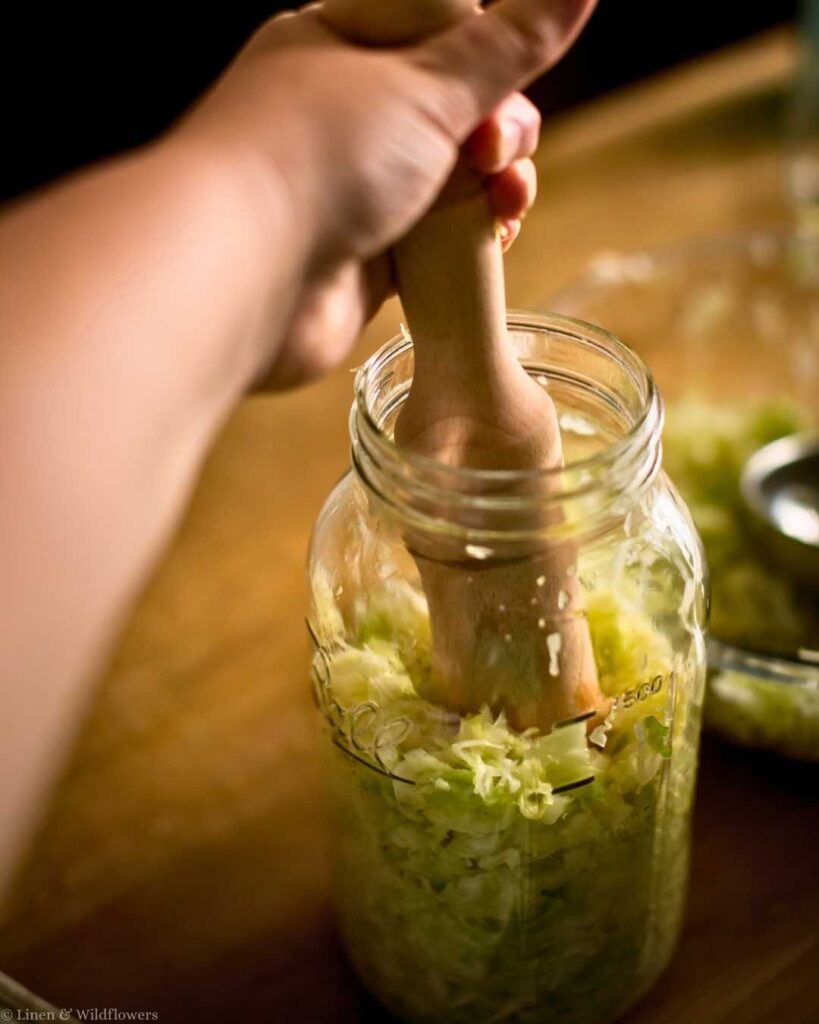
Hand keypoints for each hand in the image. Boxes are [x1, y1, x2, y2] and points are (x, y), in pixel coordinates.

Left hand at [175, 0, 596, 386]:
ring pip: (450, 176)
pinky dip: (471, 237)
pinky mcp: (365, 257)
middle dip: (497, 125)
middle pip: (452, 106)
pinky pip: (437, 238)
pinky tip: (497, 238)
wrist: (248, 275)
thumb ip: (508, 45)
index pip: (440, 27)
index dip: (488, 53)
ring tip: (506, 199)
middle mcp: (340, 113)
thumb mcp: (428, 85)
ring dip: (495, 184)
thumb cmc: (318, 156)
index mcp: (337, 41)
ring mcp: (351, 188)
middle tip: (498, 150)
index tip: (505, 81)